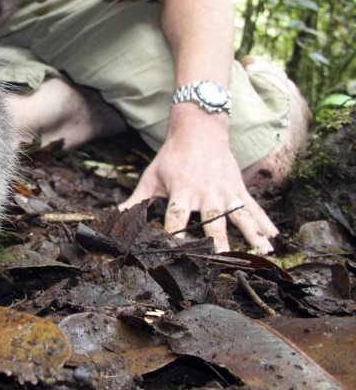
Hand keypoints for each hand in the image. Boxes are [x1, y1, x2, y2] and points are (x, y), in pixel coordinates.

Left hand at [119, 115, 277, 253]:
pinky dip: (265, 223)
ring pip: (241, 216)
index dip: (175, 235)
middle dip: (217, 240)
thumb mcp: (151, 178)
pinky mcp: (239, 188)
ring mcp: (226, 191)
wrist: (199, 130)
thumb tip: (114, 216)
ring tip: (263, 252)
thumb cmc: (171, 157)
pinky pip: (254, 208)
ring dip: (252, 234)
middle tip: (223, 259)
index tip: (178, 252)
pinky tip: (274, 238)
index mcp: (182, 192)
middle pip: (212, 220)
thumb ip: (135, 200)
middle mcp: (206, 193)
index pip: (176, 218)